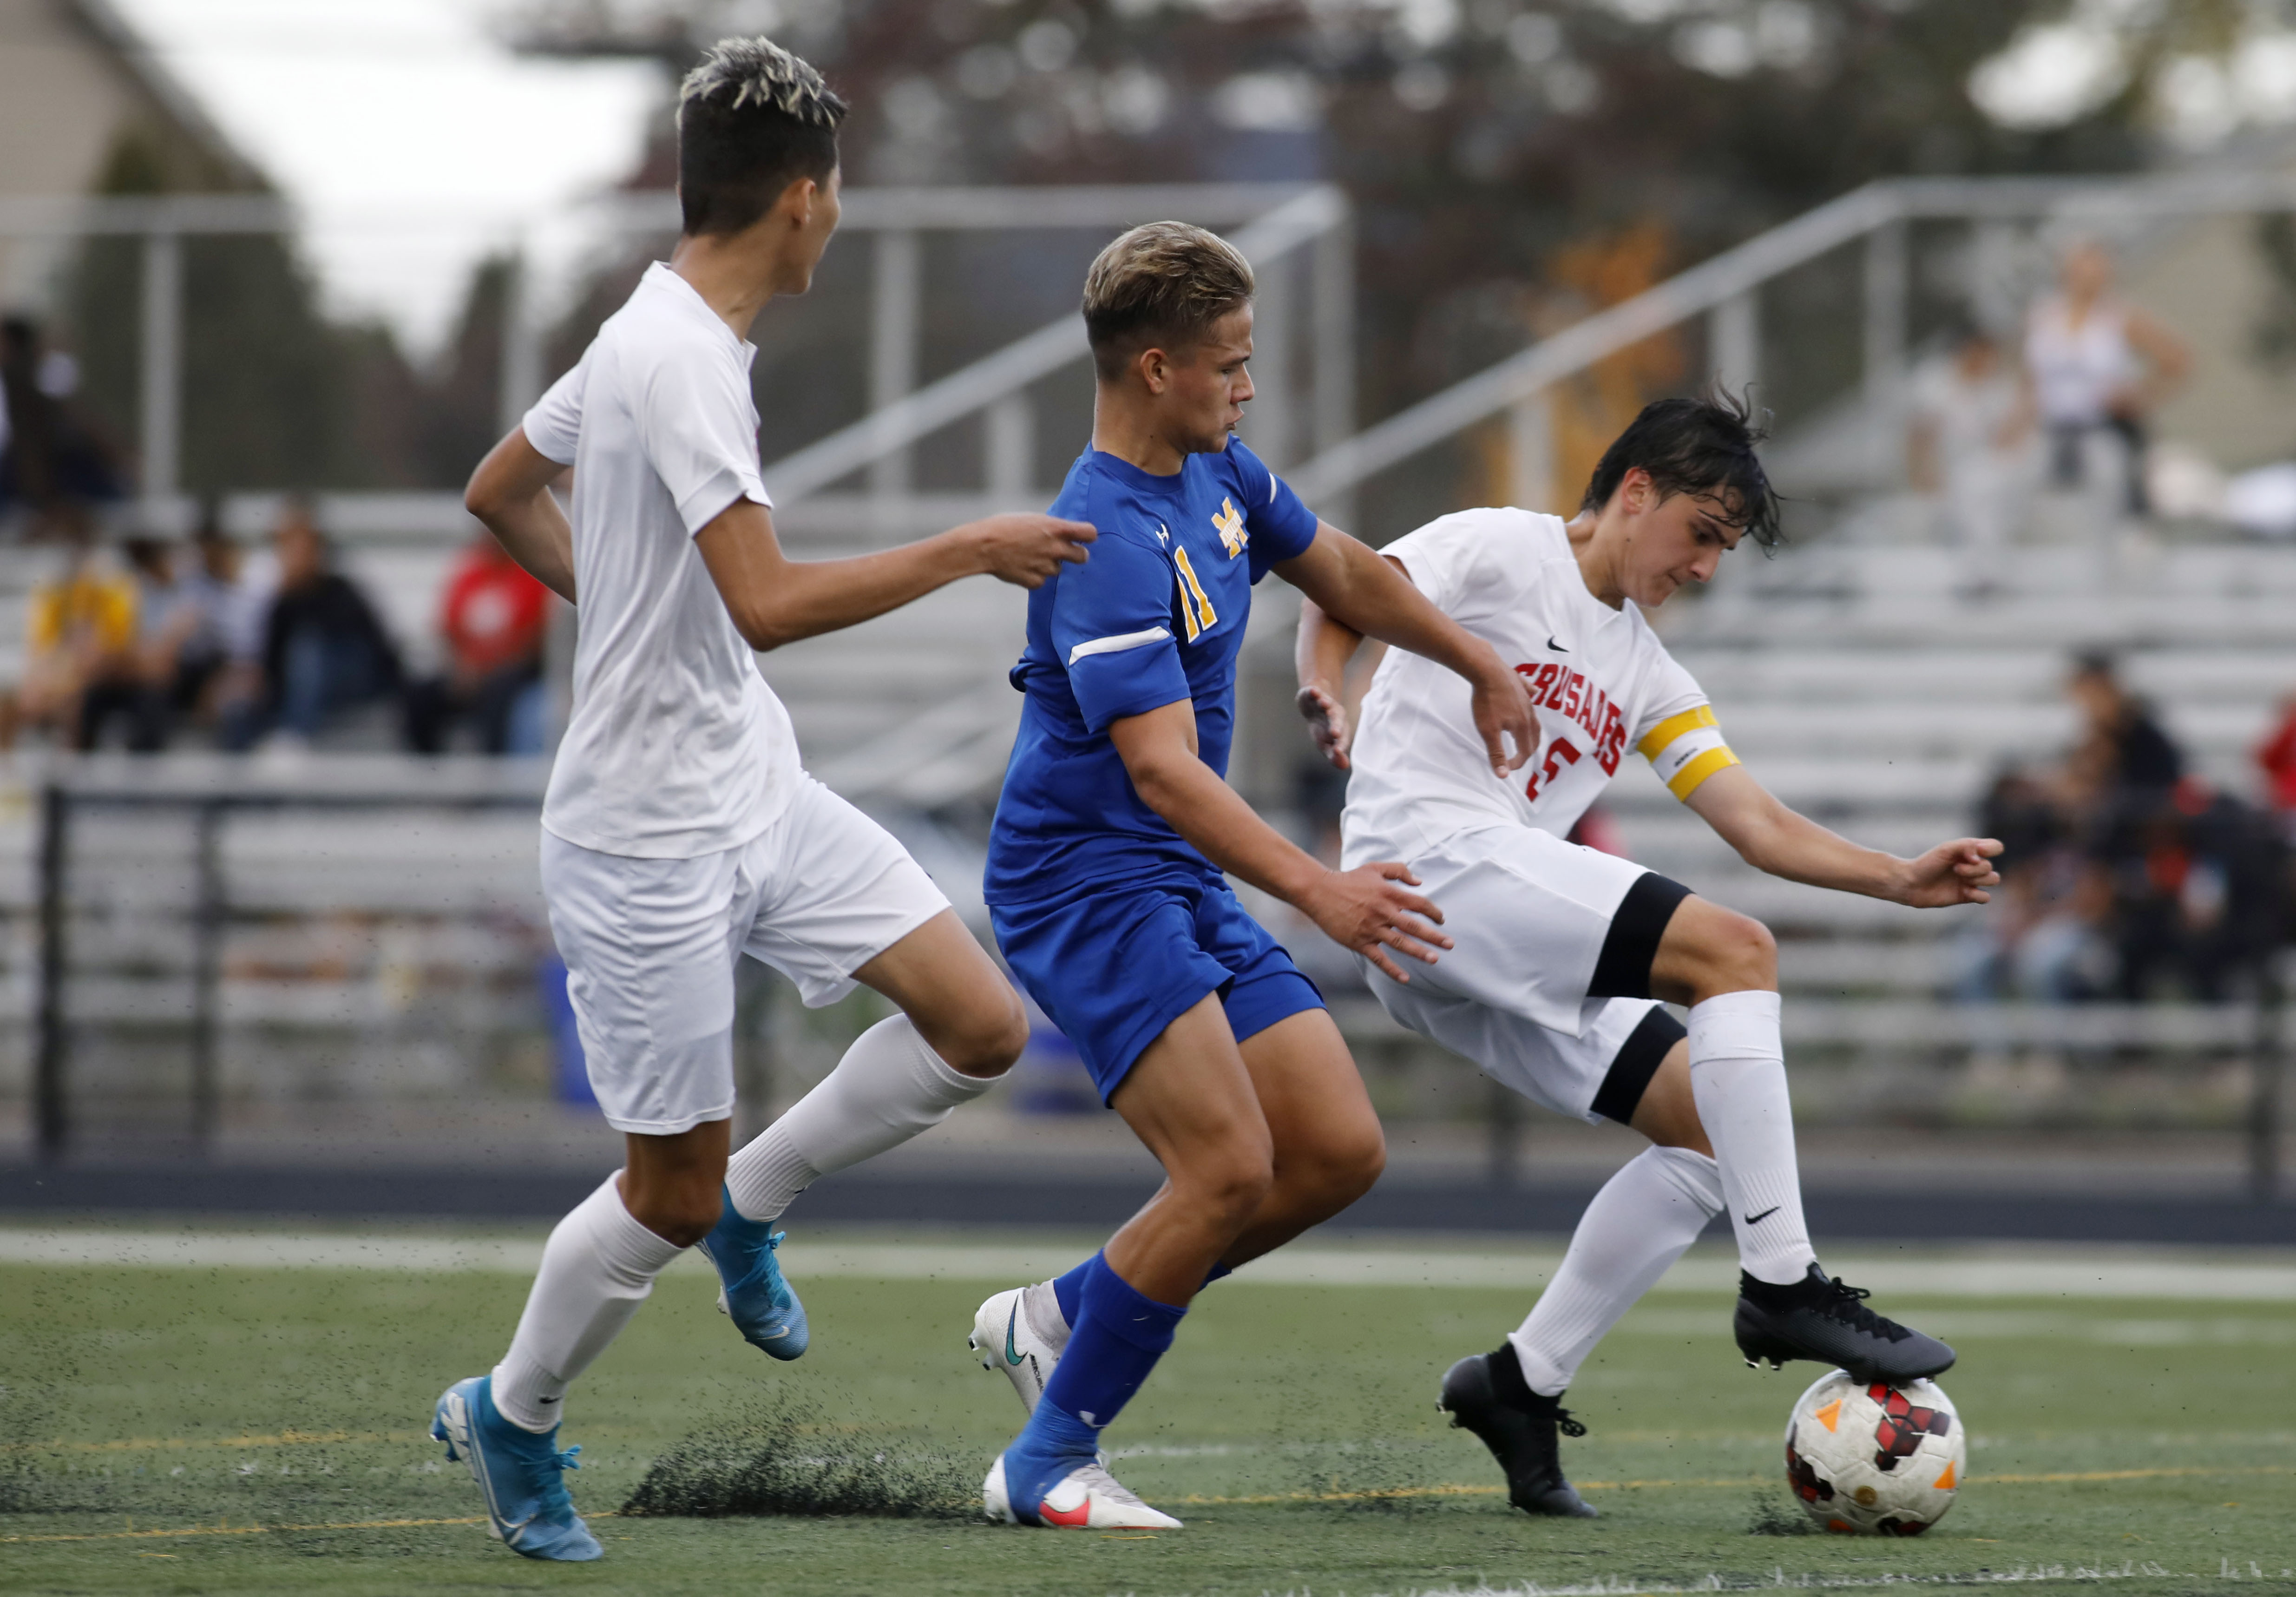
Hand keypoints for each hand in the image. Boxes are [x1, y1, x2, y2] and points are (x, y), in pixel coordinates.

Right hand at [962, 514, 1095, 587]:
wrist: (982, 546)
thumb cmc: (1003, 527)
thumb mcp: (1031, 519)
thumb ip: (1050, 527)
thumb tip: (1063, 532)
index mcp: (1056, 528)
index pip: (1090, 533)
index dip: (1088, 535)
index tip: (1083, 537)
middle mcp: (1055, 548)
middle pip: (1082, 556)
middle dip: (1077, 554)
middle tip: (1067, 552)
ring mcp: (1046, 566)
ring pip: (1058, 569)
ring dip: (1050, 565)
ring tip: (1031, 556)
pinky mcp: (1035, 581)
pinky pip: (1042, 580)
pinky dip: (1035, 576)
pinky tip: (1022, 567)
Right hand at [1296, 683, 1351, 770]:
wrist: (1314, 703)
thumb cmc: (1322, 726)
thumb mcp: (1326, 743)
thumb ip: (1334, 755)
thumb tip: (1344, 766)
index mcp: (1339, 728)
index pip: (1341, 738)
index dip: (1340, 745)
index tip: (1338, 752)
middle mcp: (1334, 714)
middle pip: (1336, 719)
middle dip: (1336, 725)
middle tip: (1335, 733)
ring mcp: (1324, 703)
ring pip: (1326, 703)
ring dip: (1325, 704)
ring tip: (1324, 704)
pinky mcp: (1313, 693)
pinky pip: (1314, 692)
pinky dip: (1313, 692)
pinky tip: (1313, 692)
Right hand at [1297, 861, 1451, 983]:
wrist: (1319, 891)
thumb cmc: (1348, 879)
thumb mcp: (1374, 868)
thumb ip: (1399, 871)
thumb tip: (1419, 881)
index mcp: (1389, 893)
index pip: (1419, 904)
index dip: (1433, 912)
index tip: (1441, 920)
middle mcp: (1383, 912)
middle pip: (1414, 926)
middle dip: (1435, 936)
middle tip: (1450, 944)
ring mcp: (1371, 928)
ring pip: (1400, 943)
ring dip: (1419, 952)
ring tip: (1434, 959)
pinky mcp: (1359, 941)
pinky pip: (1379, 958)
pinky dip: (1392, 969)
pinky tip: (1405, 978)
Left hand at [1469, 658, 1537, 777]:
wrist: (1487, 669)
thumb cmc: (1486, 701)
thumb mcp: (1488, 731)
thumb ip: (1496, 753)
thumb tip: (1503, 776)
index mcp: (1523, 726)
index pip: (1525, 751)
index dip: (1516, 763)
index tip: (1505, 767)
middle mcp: (1530, 713)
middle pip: (1534, 736)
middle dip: (1527, 750)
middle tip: (1517, 757)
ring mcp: (1527, 698)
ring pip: (1534, 717)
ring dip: (1530, 730)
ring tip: (1525, 735)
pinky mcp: (1521, 685)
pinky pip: (1530, 693)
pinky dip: (1531, 699)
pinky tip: (1532, 694)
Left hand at [1897, 837, 2003, 907]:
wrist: (1911, 883)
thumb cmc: (1927, 863)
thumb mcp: (1946, 849)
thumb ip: (1966, 846)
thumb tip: (1980, 857)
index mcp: (1970, 852)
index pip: (1995, 847)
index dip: (1990, 850)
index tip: (1975, 853)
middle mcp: (1973, 866)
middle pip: (1990, 866)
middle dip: (1975, 868)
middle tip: (1956, 869)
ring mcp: (1971, 881)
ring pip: (1993, 879)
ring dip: (1979, 879)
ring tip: (1960, 879)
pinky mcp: (1967, 896)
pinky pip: (1986, 897)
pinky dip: (1978, 895)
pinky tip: (1963, 892)